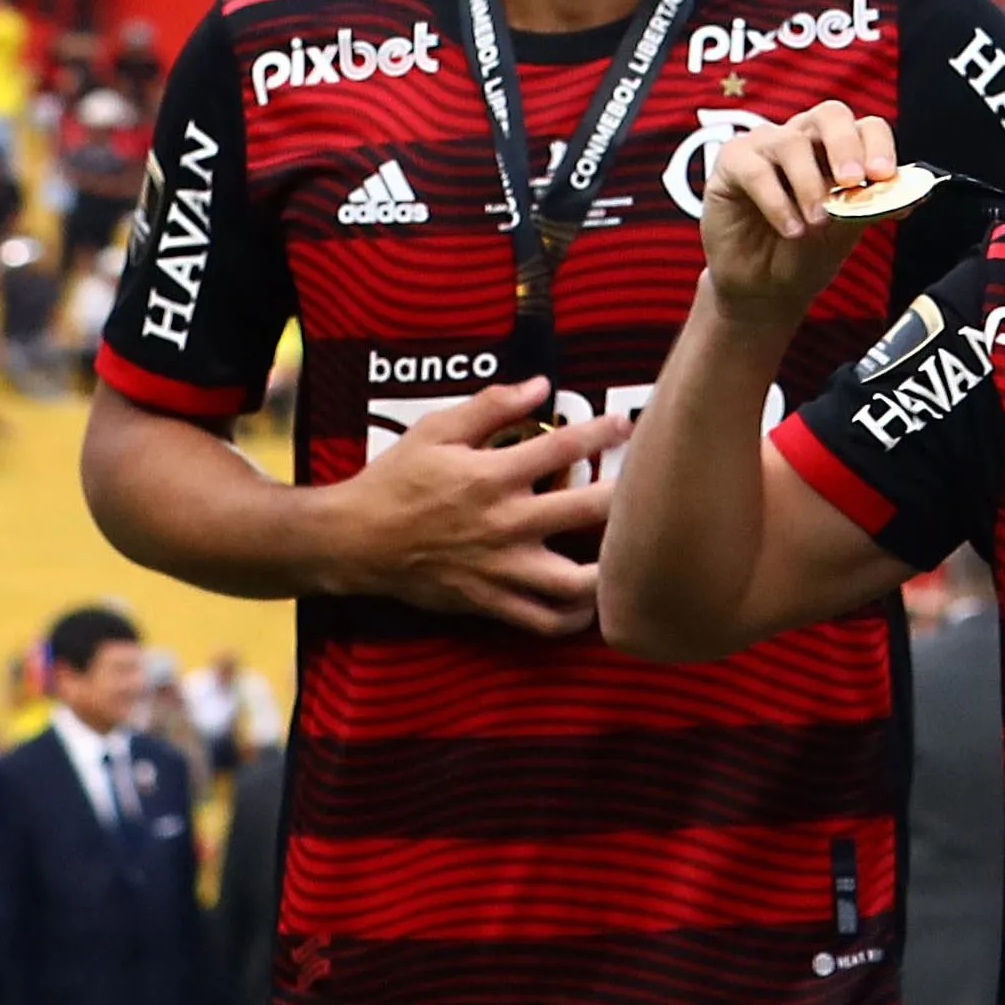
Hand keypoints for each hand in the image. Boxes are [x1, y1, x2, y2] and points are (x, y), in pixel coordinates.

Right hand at [325, 382, 629, 637]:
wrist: (351, 541)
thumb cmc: (396, 480)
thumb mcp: (436, 430)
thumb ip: (492, 405)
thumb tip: (542, 384)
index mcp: (492, 477)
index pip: (565, 447)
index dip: (604, 431)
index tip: (628, 424)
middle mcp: (504, 524)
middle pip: (590, 512)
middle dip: (631, 497)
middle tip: (652, 488)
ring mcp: (500, 568)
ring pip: (577, 583)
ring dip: (615, 570)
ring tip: (636, 554)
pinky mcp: (489, 602)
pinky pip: (544, 621)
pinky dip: (577, 617)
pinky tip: (596, 599)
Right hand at [694, 100, 893, 330]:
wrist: (764, 285)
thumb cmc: (807, 251)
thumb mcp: (847, 230)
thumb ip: (874, 206)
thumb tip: (915, 195)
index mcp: (839, 148)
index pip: (868, 127)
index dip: (879, 146)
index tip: (884, 177)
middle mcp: (805, 137)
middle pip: (831, 114)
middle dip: (846, 146)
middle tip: (853, 182)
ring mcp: (766, 145)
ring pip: (792, 142)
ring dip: (810, 184)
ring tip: (817, 222)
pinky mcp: (732, 163)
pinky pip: (756, 169)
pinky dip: (777, 201)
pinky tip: (791, 228)